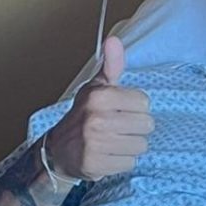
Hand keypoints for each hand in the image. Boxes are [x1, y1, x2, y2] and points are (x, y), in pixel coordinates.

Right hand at [43, 37, 153, 181]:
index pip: (144, 102)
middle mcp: (96, 119)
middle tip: (118, 128)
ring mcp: (95, 143)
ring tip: (114, 142)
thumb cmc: (83, 116)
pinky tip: (108, 155)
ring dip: (130, 146)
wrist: (58, 150)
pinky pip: (129, 163)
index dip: (136, 108)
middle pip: (146, 125)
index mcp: (99, 96)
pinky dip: (121, 161)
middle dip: (136, 128)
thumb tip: (114, 40)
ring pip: (140, 146)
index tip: (121, 110)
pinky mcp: (96, 164)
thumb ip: (111, 65)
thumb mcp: (95, 87)